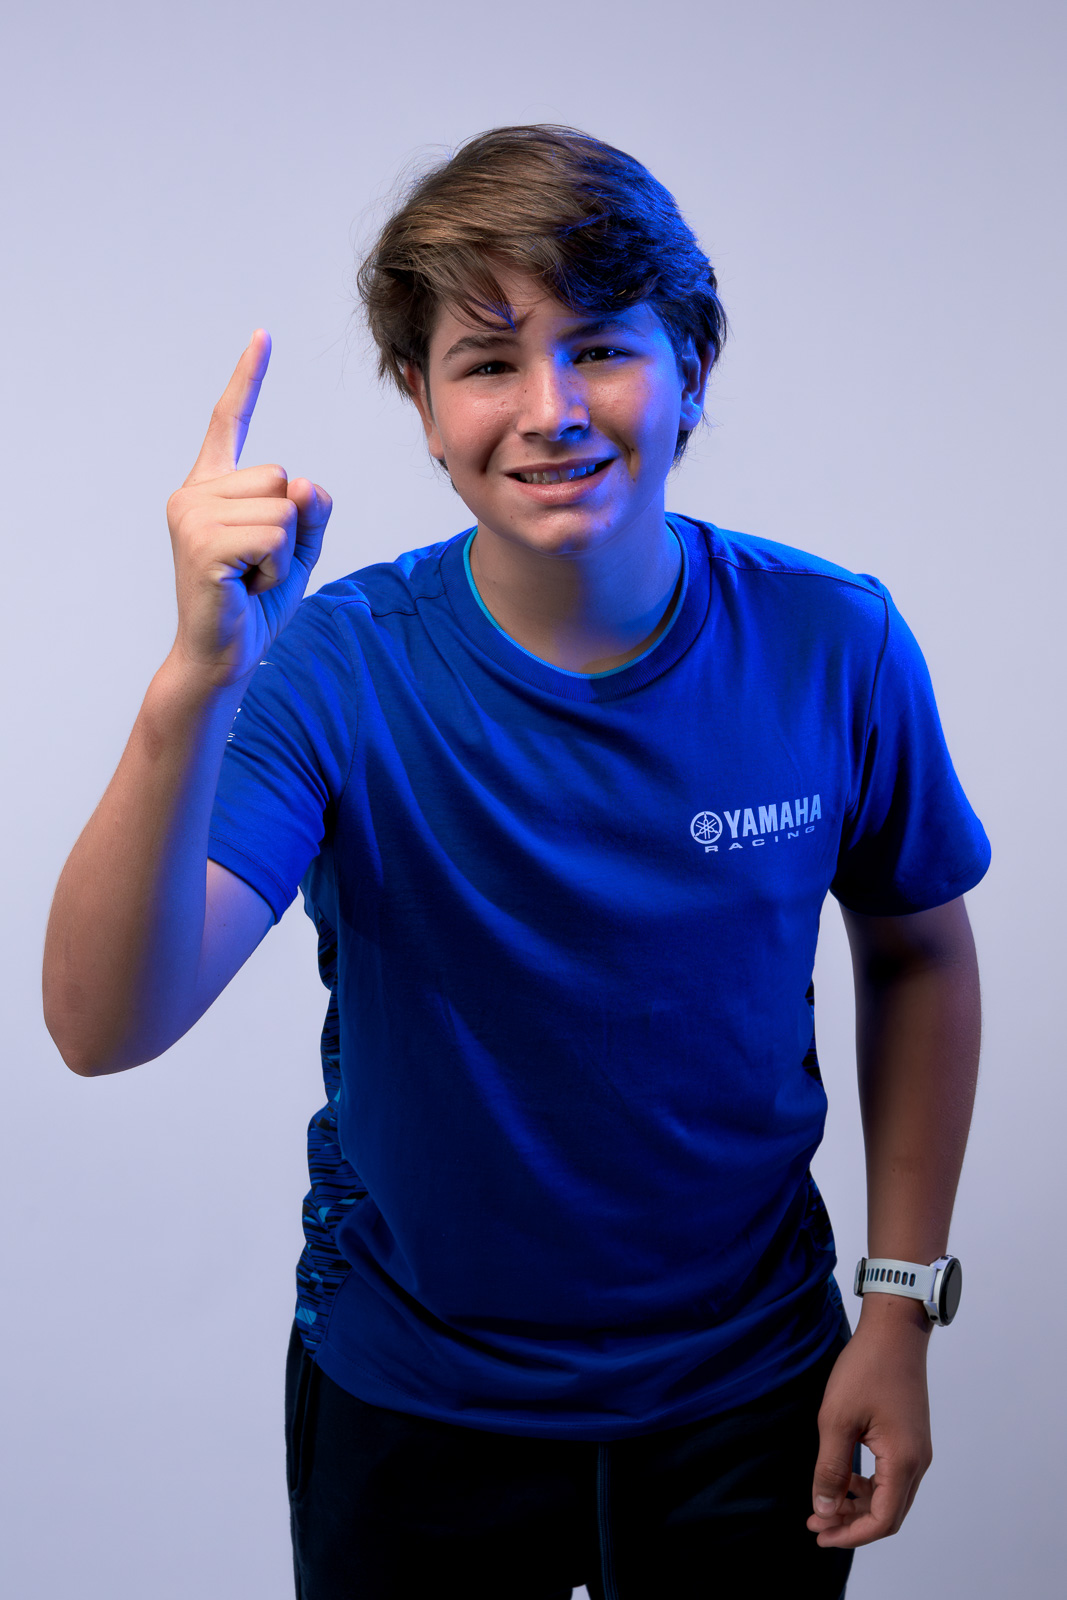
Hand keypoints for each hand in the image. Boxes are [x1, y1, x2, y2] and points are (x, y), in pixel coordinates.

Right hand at [165, 329, 332, 685]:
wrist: (223, 656)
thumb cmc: (256, 603)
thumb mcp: (299, 549)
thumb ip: (312, 509)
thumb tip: (303, 482)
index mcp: (213, 487)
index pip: (229, 422)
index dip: (248, 378)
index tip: (264, 335)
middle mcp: (195, 492)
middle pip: (282, 476)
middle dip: (290, 528)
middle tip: (257, 566)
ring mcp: (192, 513)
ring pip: (282, 507)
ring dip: (283, 552)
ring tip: (250, 577)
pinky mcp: (202, 541)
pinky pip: (275, 534)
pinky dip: (276, 567)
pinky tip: (245, 585)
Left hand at [807, 1303, 932, 1547]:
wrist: (894, 1331)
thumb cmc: (865, 1369)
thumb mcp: (837, 1419)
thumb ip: (831, 1468)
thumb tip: (825, 1509)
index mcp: (903, 1462)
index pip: (882, 1520)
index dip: (850, 1535)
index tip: (819, 1532)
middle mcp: (917, 1462)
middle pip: (888, 1514)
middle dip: (852, 1525)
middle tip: (817, 1523)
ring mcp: (917, 1450)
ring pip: (890, 1496)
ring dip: (859, 1506)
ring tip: (825, 1503)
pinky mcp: (910, 1438)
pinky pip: (891, 1477)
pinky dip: (868, 1486)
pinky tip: (844, 1477)